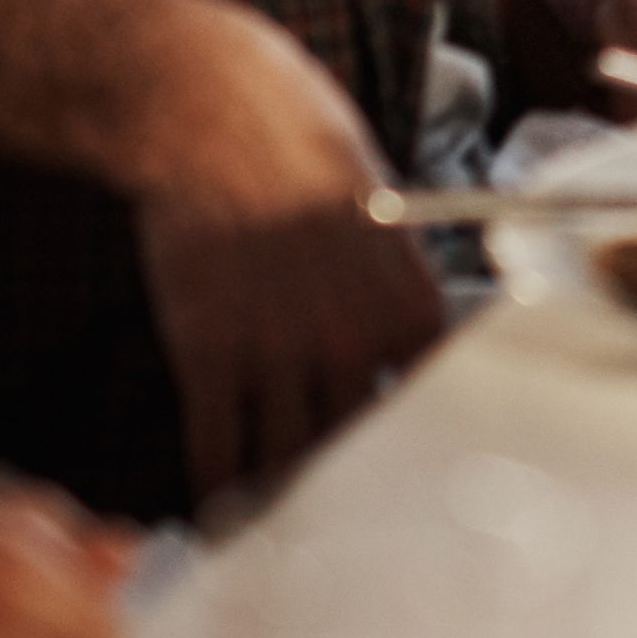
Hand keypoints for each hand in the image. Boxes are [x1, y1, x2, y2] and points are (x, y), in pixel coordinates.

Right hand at [118, 0, 456, 487]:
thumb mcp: (382, 218)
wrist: (214, 114)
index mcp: (411, 307)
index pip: (426, 414)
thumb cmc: (301, 148)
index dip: (405, 454)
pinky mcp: (210, 353)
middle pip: (358, 451)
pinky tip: (214, 507)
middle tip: (333, 522)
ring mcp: (280, 351)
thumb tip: (403, 353)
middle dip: (346, 490)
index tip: (392, 486)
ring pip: (288, 463)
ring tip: (272, 523)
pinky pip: (218, 451)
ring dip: (279, 499)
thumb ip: (393, 295)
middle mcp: (355, 339)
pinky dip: (216, 488)